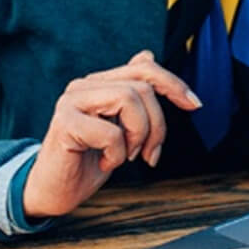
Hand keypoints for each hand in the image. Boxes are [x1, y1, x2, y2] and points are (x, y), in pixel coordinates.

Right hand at [22, 50, 200, 219]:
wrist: (54, 192)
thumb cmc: (87, 162)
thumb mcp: (120, 127)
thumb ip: (131, 95)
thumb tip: (148, 56)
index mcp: (99, 84)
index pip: (143, 68)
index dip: (173, 83)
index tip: (195, 105)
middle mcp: (84, 85)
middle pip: (142, 86)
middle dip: (157, 124)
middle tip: (149, 153)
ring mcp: (72, 101)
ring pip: (129, 99)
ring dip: (138, 136)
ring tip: (125, 156)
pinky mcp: (65, 122)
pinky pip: (111, 132)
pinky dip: (117, 155)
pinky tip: (104, 163)